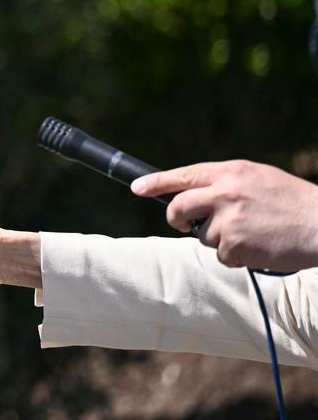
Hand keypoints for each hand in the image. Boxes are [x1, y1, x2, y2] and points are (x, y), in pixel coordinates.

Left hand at [133, 160, 317, 271]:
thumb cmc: (291, 201)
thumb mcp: (257, 178)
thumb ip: (224, 183)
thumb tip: (192, 191)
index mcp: (229, 172)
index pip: (182, 175)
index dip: (155, 183)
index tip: (137, 188)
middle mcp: (224, 192)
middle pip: (178, 208)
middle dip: (176, 218)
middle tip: (183, 222)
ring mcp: (228, 219)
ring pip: (202, 235)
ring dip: (220, 239)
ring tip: (252, 232)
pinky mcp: (234, 244)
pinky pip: (221, 255)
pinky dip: (236, 255)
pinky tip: (258, 247)